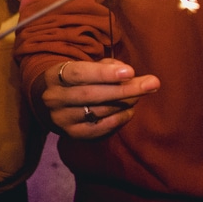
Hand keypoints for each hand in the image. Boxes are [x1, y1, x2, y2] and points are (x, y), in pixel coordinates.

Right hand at [39, 58, 158, 138]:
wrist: (51, 104)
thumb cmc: (77, 81)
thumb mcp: (85, 67)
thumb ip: (108, 66)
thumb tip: (131, 75)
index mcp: (55, 77)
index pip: (79, 74)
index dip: (105, 73)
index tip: (130, 72)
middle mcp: (54, 99)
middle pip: (91, 95)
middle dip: (124, 89)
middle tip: (151, 84)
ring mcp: (62, 119)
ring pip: (98, 111)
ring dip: (125, 103)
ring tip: (140, 94)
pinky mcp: (73, 134)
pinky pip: (101, 128)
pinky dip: (119, 119)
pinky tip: (129, 111)